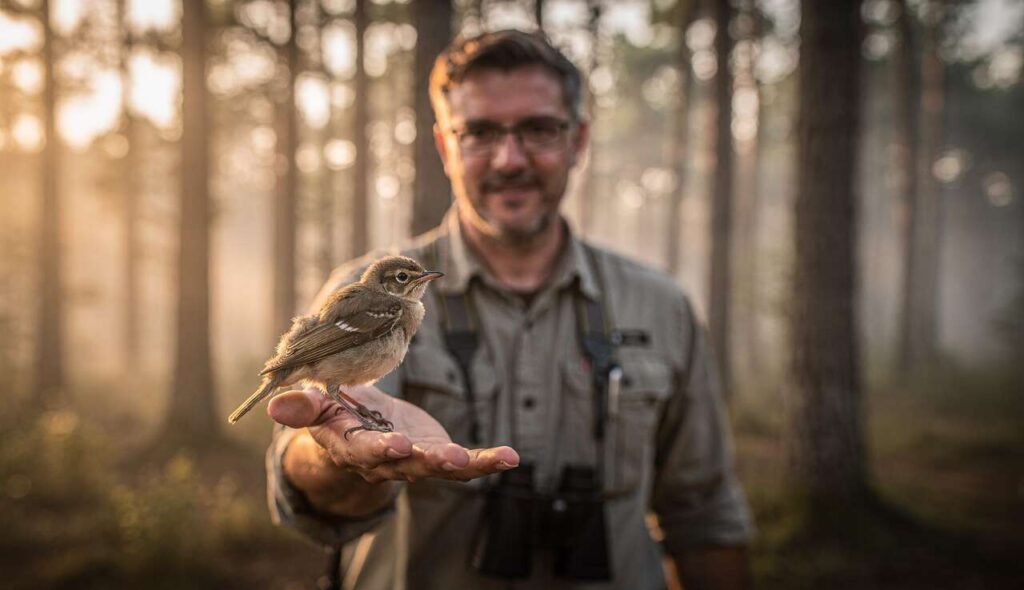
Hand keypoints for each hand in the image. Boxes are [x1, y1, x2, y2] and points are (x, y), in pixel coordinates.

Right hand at [270, 386, 519, 483]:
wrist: (358, 427)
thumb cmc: (334, 412)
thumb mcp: (316, 407)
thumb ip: (302, 406)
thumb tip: (275, 405)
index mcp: (353, 446)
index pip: (365, 450)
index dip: (380, 449)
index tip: (396, 444)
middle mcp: (385, 460)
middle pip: (408, 464)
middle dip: (429, 460)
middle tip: (450, 458)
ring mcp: (415, 461)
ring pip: (441, 467)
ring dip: (467, 464)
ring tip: (498, 459)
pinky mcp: (437, 456)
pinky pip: (466, 464)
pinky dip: (488, 461)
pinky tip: (512, 457)